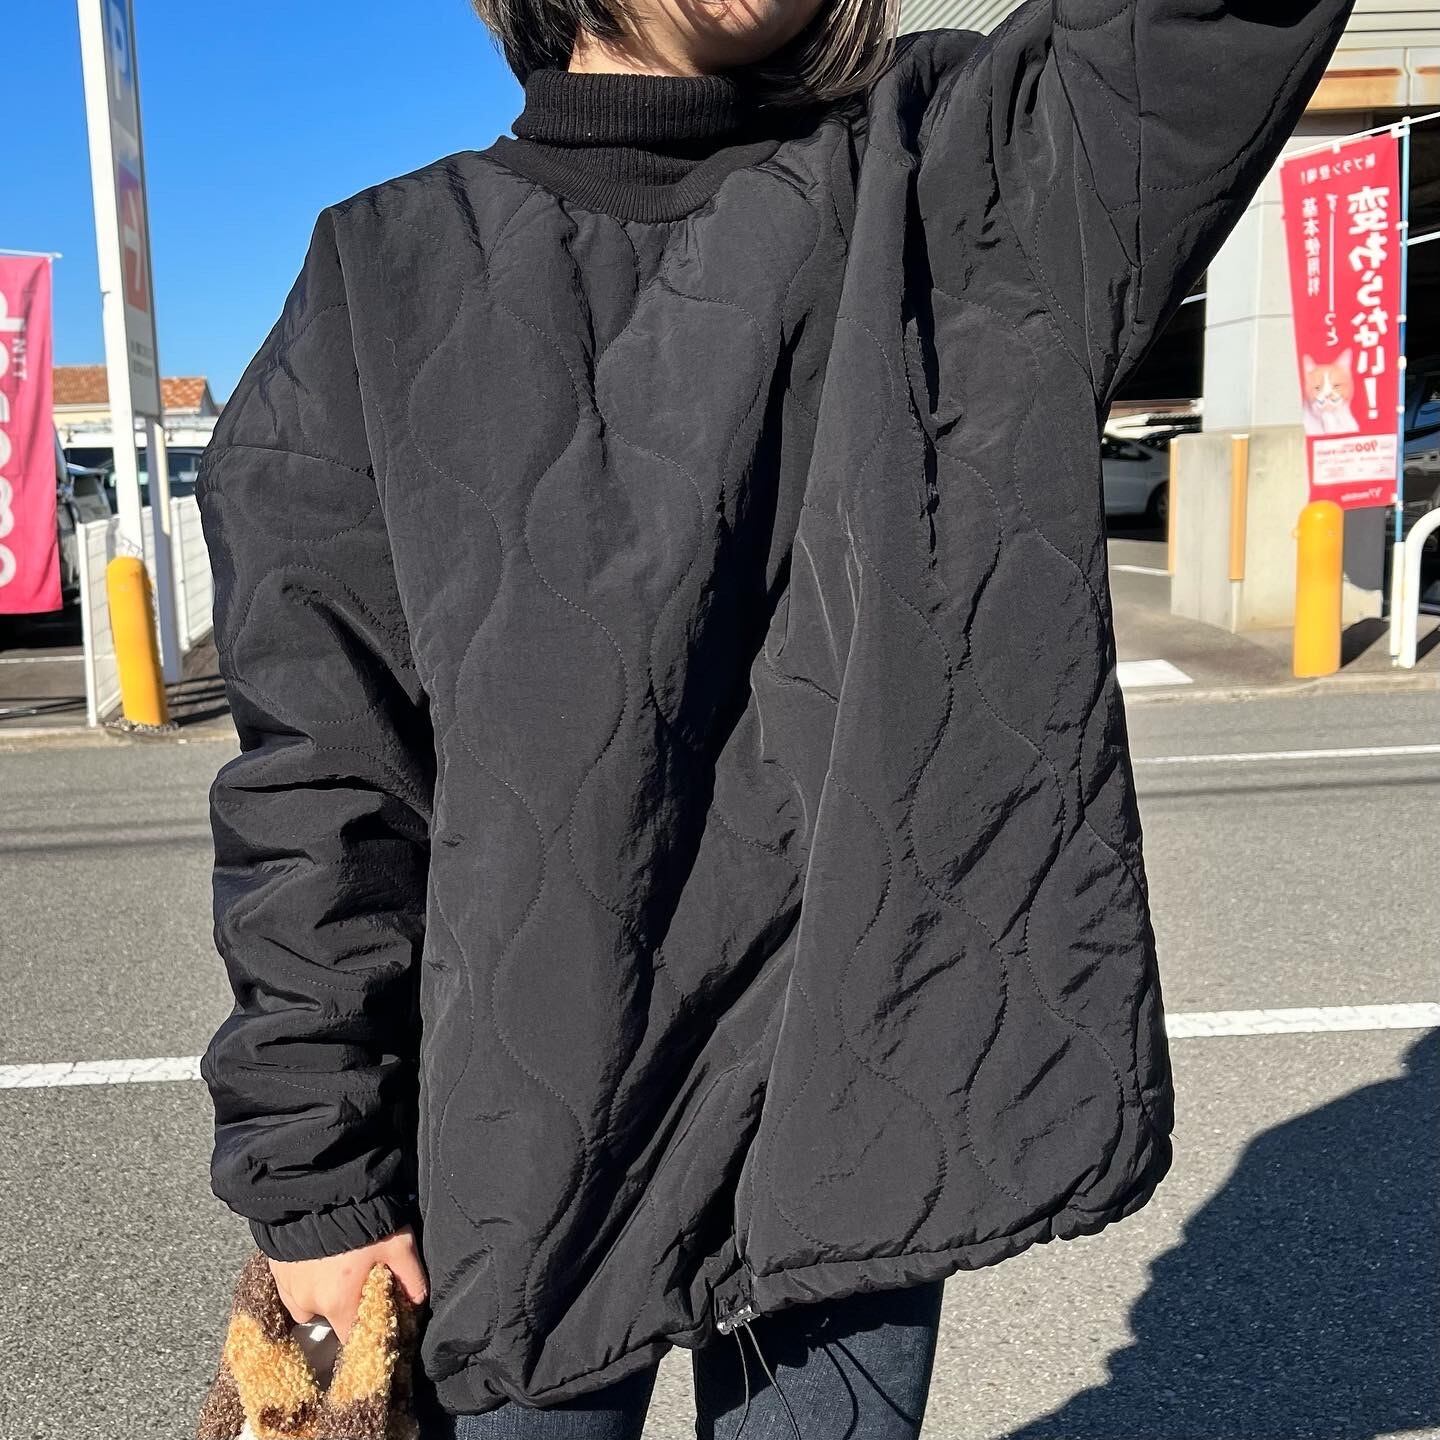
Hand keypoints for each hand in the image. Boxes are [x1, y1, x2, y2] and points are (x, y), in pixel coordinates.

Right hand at [269, 1225, 427, 1342]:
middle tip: (357, 1276)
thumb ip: (411, 1278)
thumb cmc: (362, 1217)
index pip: (350, 1337)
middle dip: (343, 1303)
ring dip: (320, 1291)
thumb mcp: (398, 1244)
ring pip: (306, 1302)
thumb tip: (417, 1303)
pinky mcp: (273, 1268)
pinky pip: (290, 1285)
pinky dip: (302, 1277)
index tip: (371, 1317)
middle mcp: (307, 1302)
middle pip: (328, 1317)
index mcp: (338, 1303)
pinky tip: (315, 1256)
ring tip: (335, 1264)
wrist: (319, 1186)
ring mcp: (286, 1286)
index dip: (362, 1329)